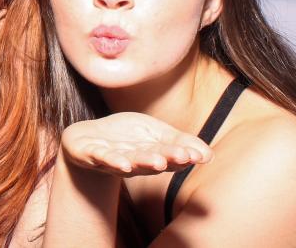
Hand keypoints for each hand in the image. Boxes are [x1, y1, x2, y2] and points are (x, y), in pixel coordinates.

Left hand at [61, 112, 213, 177]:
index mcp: (151, 156)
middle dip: (167, 159)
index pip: (169, 157)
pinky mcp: (91, 155)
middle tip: (182, 157)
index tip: (199, 155)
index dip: (183, 156)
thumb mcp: (154, 132)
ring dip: (143, 162)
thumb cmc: (125, 136)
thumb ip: (179, 140)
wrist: (86, 139)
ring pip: (129, 162)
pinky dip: (111, 160)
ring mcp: (112, 160)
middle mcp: (134, 163)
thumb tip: (209, 154)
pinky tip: (121, 162)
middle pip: (151, 161)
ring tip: (157, 162)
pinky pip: (101, 158)